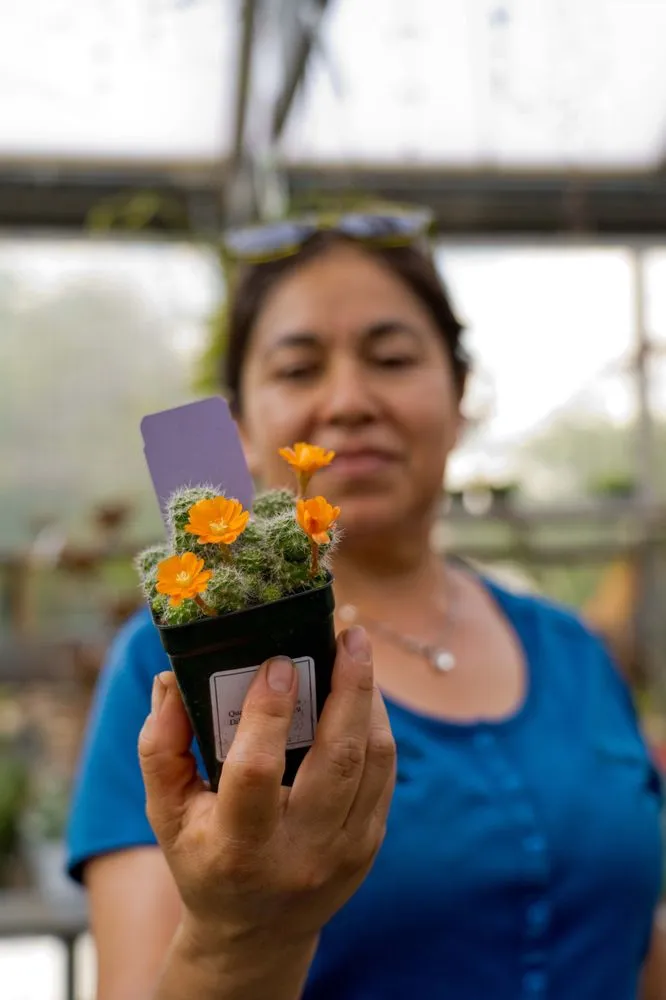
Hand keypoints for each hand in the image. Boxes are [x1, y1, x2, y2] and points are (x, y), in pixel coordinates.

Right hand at [138, 626, 395, 958]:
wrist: (255, 933)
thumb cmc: (204, 859)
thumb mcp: (166, 814)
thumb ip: (160, 747)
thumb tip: (170, 680)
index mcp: (239, 847)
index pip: (256, 771)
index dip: (267, 712)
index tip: (277, 661)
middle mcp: (300, 852)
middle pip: (337, 759)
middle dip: (349, 686)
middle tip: (349, 633)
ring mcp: (344, 851)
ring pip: (373, 760)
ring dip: (369, 698)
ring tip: (356, 652)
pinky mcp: (370, 843)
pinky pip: (384, 772)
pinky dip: (376, 725)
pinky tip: (362, 693)